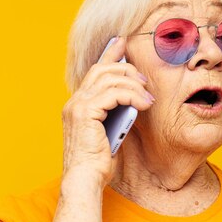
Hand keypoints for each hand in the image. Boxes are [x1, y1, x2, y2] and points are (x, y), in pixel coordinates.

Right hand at [61, 37, 153, 187]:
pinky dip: (131, 95)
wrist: (85, 180)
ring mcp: (77, 106)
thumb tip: (133, 101)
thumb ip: (115, 114)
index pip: (94, 71)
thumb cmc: (98, 163)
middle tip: (144, 79)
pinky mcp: (85, 112)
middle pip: (101, 68)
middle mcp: (74, 102)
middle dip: (126, 67)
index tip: (122, 42)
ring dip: (133, 84)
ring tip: (147, 97)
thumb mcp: (110, 132)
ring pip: (109, 78)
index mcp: (78, 105)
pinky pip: (113, 93)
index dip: (108, 53)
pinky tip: (143, 104)